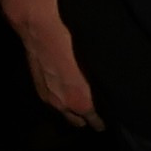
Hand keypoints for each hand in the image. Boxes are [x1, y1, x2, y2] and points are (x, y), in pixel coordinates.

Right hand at [20, 15, 104, 130]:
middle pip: (78, 122)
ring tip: (83, 100)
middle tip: (98, 108)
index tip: (111, 116)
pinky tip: (66, 88)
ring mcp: (48, 98)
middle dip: (88, 118)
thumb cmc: (72, 40)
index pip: (95, 120)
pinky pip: (53, 102)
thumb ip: (100, 78)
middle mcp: (63, 105)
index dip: (103, 120)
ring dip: (72, 110)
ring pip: (64, 113)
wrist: (41, 28)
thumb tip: (109, 81)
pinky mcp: (38, 89)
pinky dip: (61, 100)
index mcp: (80, 100)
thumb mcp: (94, 60)